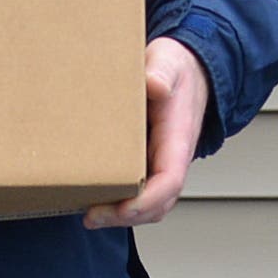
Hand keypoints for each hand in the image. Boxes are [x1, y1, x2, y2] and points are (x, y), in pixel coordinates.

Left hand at [84, 37, 209, 230]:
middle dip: (127, 216)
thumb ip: (161, 72)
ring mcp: (161, 163)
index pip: (170, 181)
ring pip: (149, 203)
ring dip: (122, 215)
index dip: (147, 201)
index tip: (122, 207)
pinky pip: (140, 192)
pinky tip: (93, 197)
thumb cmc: (176, 68)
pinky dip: (120, 203)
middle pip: (158, 203)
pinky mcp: (148, 162)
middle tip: (91, 215)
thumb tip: (154, 85)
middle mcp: (172, 158)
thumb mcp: (168, 61)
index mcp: (178, 138)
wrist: (188, 70)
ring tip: (89, 214)